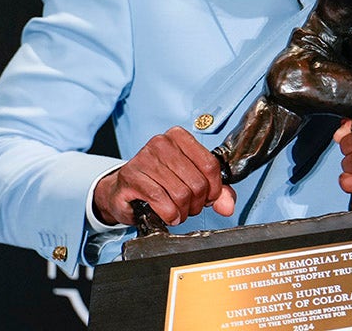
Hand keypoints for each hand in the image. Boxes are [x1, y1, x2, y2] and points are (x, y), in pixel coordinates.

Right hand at [93, 126, 235, 226]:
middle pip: (197, 182)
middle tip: (189, 208)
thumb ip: (216, 192)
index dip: (215, 189)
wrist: (124, 191)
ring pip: (181, 194)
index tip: (209, 198)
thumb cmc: (159, 183)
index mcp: (179, 137)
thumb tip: (228, 205)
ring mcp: (144, 158)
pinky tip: (167, 214)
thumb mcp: (191, 182)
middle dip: (197, 203)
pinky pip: (162, 201)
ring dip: (183, 212)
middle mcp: (161, 143)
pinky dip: (169, 214)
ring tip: (177, 212)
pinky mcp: (131, 177)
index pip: (210, 165)